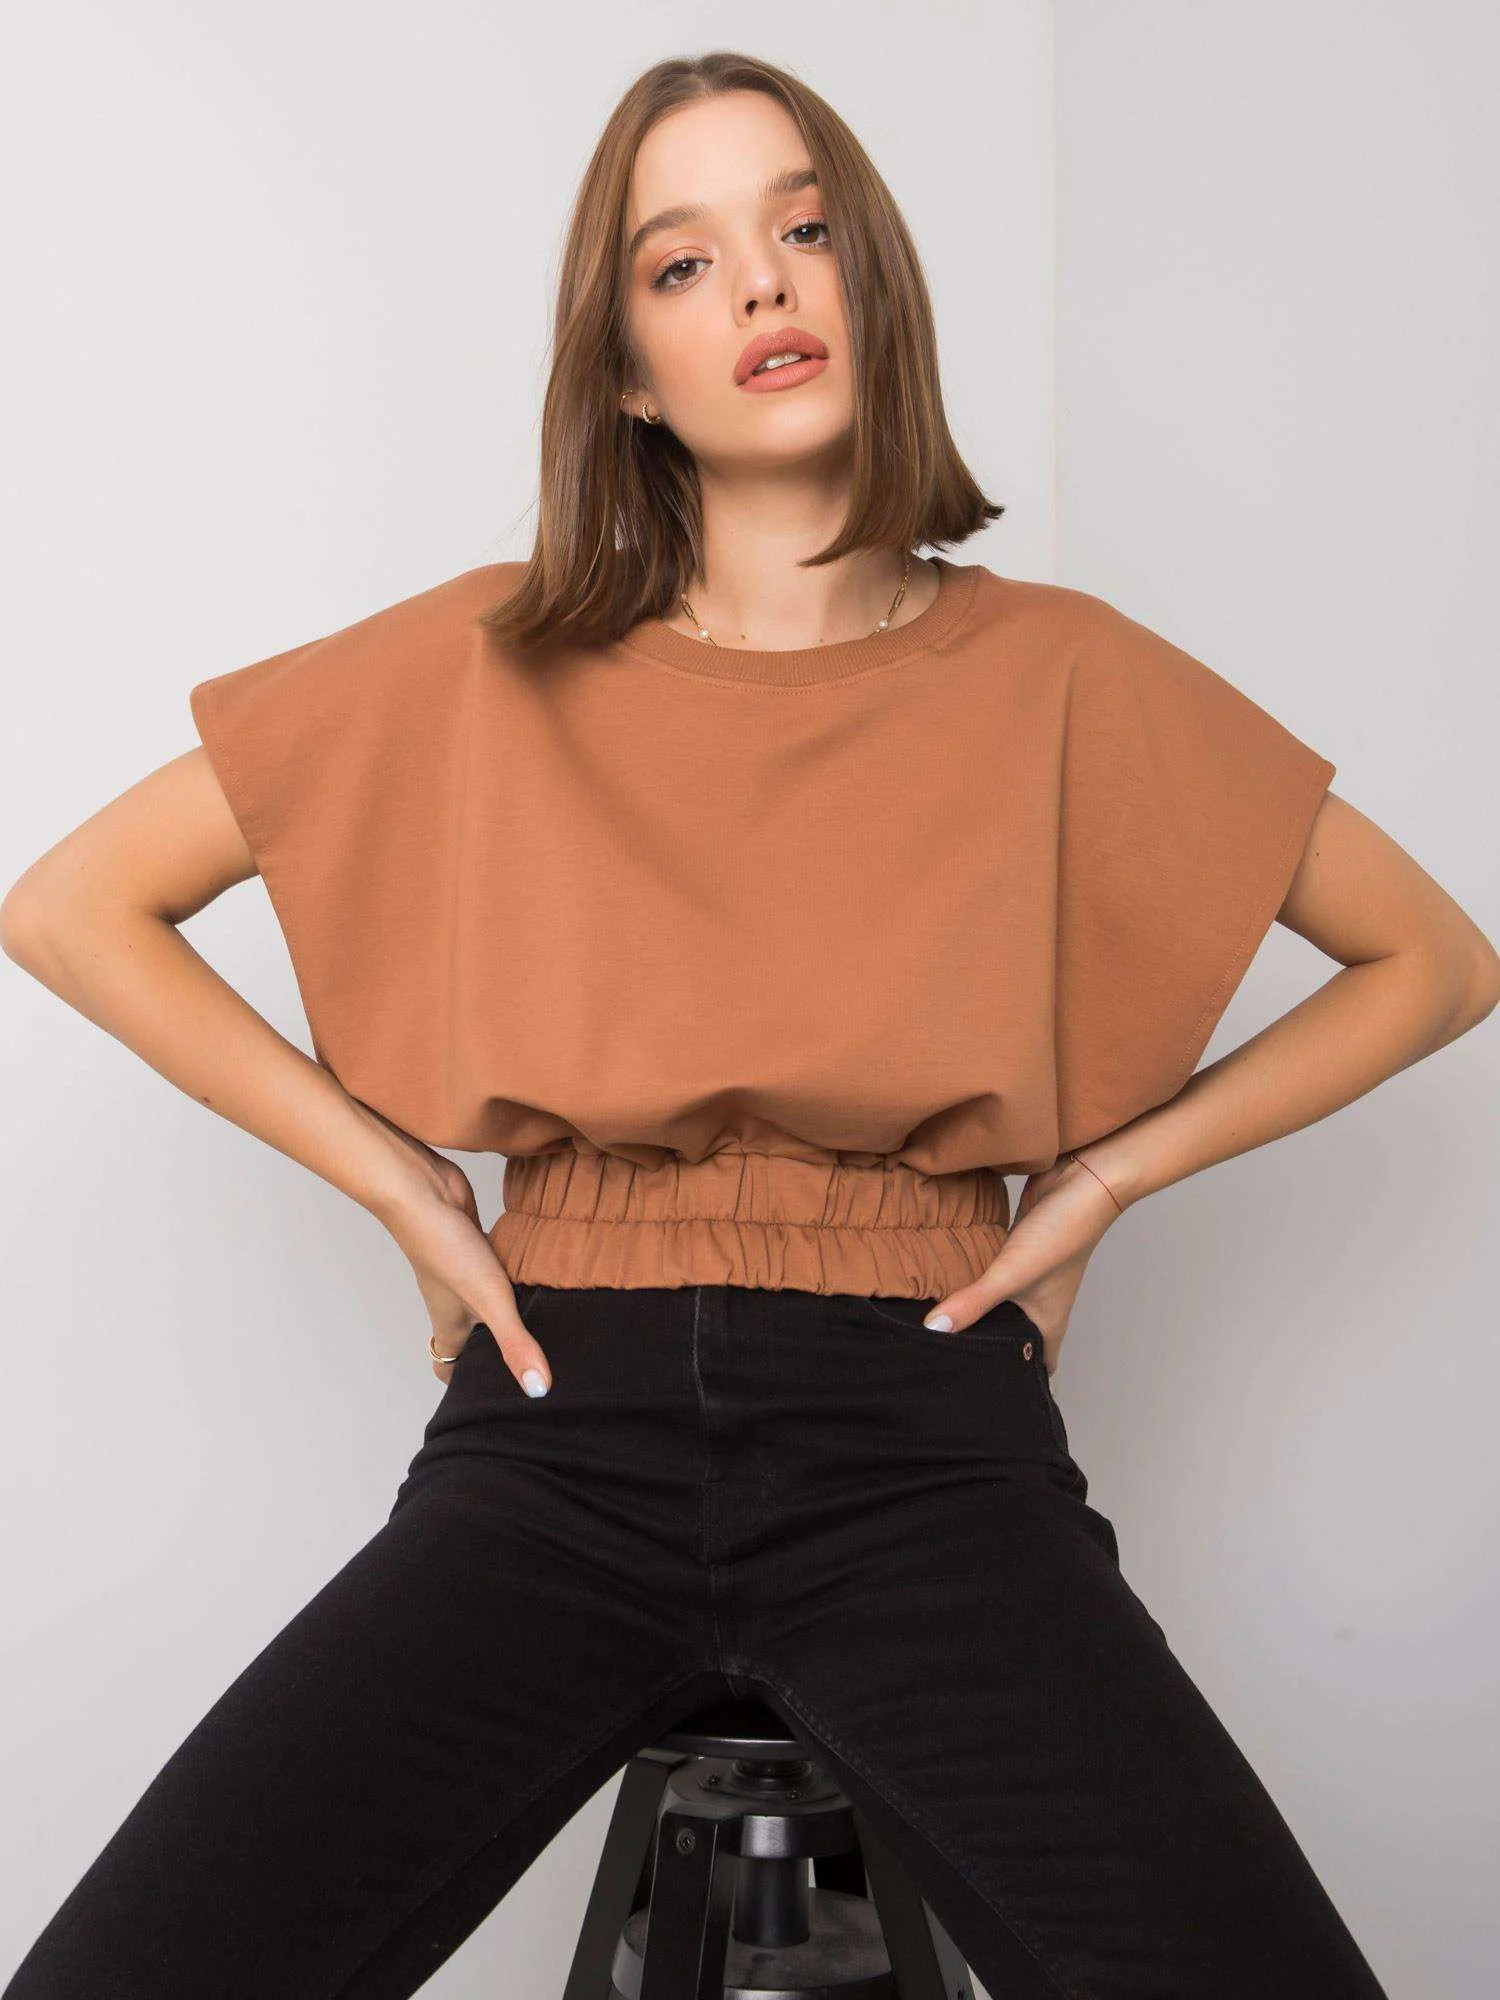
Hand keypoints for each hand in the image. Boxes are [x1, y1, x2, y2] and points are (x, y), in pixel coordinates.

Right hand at [356, 1107, 550, 1393]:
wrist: (421, 1190)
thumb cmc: (444, 1247)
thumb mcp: (489, 1301)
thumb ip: (515, 1343)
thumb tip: (538, 1392)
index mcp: (450, 1326)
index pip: (451, 1369)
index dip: (468, 1388)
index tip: (494, 1403)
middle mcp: (453, 1303)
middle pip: (469, 1339)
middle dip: (493, 1353)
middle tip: (531, 1364)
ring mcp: (461, 1272)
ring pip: (482, 1303)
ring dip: (505, 1313)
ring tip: (545, 1325)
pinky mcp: (473, 1244)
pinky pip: (493, 1268)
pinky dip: (512, 1275)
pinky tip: (539, 1273)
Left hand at [923, 1153, 1125, 1373]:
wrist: (1082, 1179)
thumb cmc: (1062, 1233)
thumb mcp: (1011, 1273)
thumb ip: (974, 1302)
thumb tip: (934, 1331)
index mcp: (1048, 1323)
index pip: (1036, 1369)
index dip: (1017, 1387)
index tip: (986, 1400)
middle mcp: (1041, 1306)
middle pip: (1015, 1341)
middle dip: (990, 1354)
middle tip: (952, 1367)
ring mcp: (1030, 1278)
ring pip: (1003, 1308)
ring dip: (982, 1317)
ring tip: (943, 1332)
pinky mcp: (1018, 1251)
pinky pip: (994, 1276)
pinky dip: (977, 1283)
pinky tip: (950, 1283)